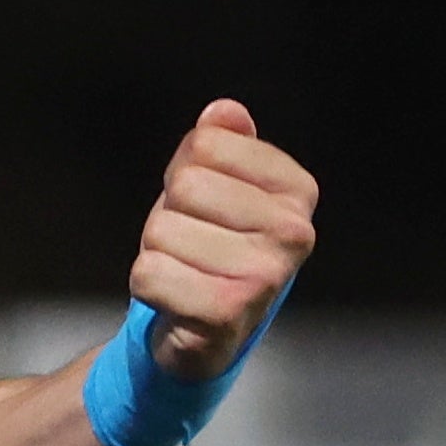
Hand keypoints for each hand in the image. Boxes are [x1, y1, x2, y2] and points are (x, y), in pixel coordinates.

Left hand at [132, 101, 319, 381]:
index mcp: (298, 190)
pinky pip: (148, 273)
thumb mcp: (216, 185)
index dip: (187, 172)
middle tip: (191, 244)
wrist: (206, 332)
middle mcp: (293, 232)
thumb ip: (221, 144)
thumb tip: (225, 114)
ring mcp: (265, 275)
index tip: (205, 206)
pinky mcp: (227, 312)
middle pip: (185, 185)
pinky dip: (148, 285)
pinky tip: (176, 299)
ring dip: (158, 252)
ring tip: (186, 272)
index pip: (208, 144)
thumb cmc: (211, 250)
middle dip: (170, 214)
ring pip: (161, 230)